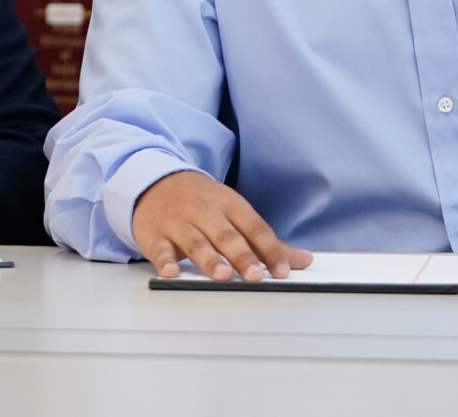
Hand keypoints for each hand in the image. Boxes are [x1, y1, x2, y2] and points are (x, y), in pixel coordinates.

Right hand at [130, 170, 310, 282]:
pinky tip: (171, 272)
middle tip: (255, 275)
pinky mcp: (155, 234)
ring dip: (209, 259)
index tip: (283, 270)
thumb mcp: (233, 212)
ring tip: (223, 275)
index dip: (270, 249)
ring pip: (195, 241)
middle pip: (226, 234)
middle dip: (241, 255)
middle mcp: (204, 211)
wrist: (154, 181)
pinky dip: (164, 260)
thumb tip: (303, 260)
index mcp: (228, 204)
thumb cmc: (200, 202)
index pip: (254, 227)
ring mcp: (178, 222)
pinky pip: (160, 248)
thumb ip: (266, 240)